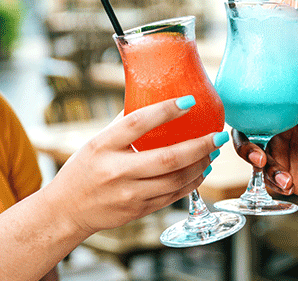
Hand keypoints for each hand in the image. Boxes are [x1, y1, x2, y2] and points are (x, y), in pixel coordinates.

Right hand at [42, 97, 223, 235]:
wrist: (66, 210)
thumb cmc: (83, 170)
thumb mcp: (97, 141)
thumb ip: (124, 124)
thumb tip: (153, 100)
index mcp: (104, 146)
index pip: (139, 123)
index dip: (166, 110)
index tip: (189, 101)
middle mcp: (117, 171)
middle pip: (167, 158)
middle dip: (199, 146)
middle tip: (217, 135)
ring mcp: (130, 194)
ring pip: (176, 180)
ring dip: (200, 165)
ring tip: (213, 151)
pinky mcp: (139, 210)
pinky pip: (174, 196)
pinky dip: (192, 182)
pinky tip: (201, 170)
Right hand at [232, 104, 297, 205]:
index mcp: (288, 119)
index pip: (262, 113)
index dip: (248, 118)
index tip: (251, 130)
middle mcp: (277, 135)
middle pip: (247, 137)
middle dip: (245, 148)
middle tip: (260, 161)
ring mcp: (276, 155)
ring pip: (255, 161)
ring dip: (267, 171)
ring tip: (288, 182)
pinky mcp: (277, 174)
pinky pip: (265, 179)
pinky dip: (274, 184)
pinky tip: (290, 187)